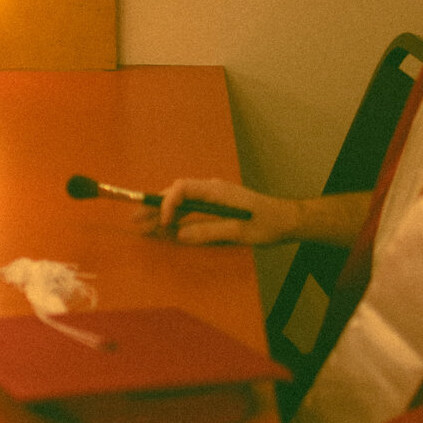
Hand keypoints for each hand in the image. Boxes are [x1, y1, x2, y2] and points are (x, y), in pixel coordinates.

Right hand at [134, 177, 300, 245]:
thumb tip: (179, 235)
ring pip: (181, 202)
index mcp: (216, 190)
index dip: (167, 203)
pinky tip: (165, 228)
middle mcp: (212, 189)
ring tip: (142, 225)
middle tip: (135, 221)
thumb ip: (208, 231)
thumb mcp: (238, 232)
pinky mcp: (215, 206)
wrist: (287, 220)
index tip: (162, 223)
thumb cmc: (266, 224)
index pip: (182, 188)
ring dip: (162, 213)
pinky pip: (190, 209)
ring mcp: (213, 197)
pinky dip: (176, 218)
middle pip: (177, 193)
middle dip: (155, 207)